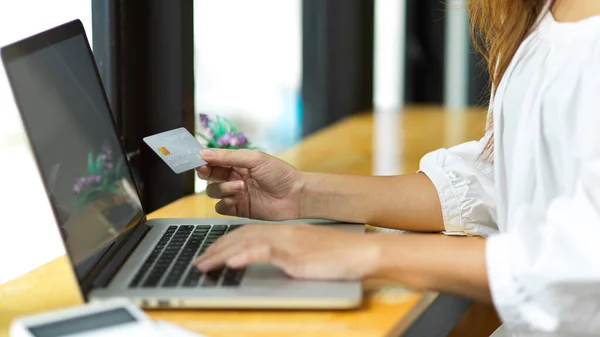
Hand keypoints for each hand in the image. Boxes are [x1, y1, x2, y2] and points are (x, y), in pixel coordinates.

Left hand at [193, 224, 378, 279]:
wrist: (360, 251)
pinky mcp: (294, 252)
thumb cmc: (337, 255)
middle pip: (241, 236)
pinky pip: (264, 252)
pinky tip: (231, 263)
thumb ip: (286, 255)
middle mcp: (282, 232)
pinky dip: (245, 256)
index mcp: (283, 231)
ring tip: (205, 265)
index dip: (226, 243)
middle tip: (199, 262)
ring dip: (222, 254)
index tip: (211, 254)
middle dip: (216, 249)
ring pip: (246, 243)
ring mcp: (287, 241)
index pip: (247, 234)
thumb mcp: (306, 254)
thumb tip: (271, 262)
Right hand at [197, 149, 303, 219]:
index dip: (203, 160)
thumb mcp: (254, 159)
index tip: (198, 160)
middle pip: (209, 176)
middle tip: (207, 171)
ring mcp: (236, 194)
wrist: (297, 196)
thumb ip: (228, 156)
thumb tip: (204, 153)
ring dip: (222, 188)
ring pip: (213, 192)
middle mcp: (234, 178)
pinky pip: (221, 208)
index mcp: (238, 163)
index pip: (214, 161)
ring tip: (241, 186)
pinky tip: (237, 198)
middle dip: (207, 173)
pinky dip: (224, 203)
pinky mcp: (239, 210)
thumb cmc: (280, 174)